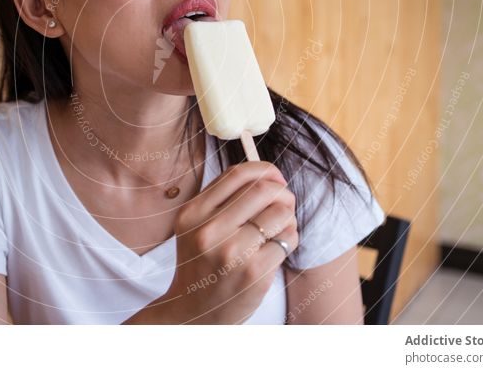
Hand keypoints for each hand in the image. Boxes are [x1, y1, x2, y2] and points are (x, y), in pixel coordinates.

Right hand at [159, 161, 298, 323]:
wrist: (193, 312)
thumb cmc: (202, 264)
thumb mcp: (196, 226)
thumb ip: (222, 198)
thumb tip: (268, 174)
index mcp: (193, 213)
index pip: (237, 174)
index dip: (264, 169)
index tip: (275, 177)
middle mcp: (209, 230)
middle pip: (263, 190)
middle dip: (282, 192)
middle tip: (284, 203)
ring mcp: (232, 252)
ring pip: (280, 213)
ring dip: (288, 217)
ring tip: (279, 228)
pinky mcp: (254, 272)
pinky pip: (288, 239)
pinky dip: (289, 239)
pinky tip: (277, 248)